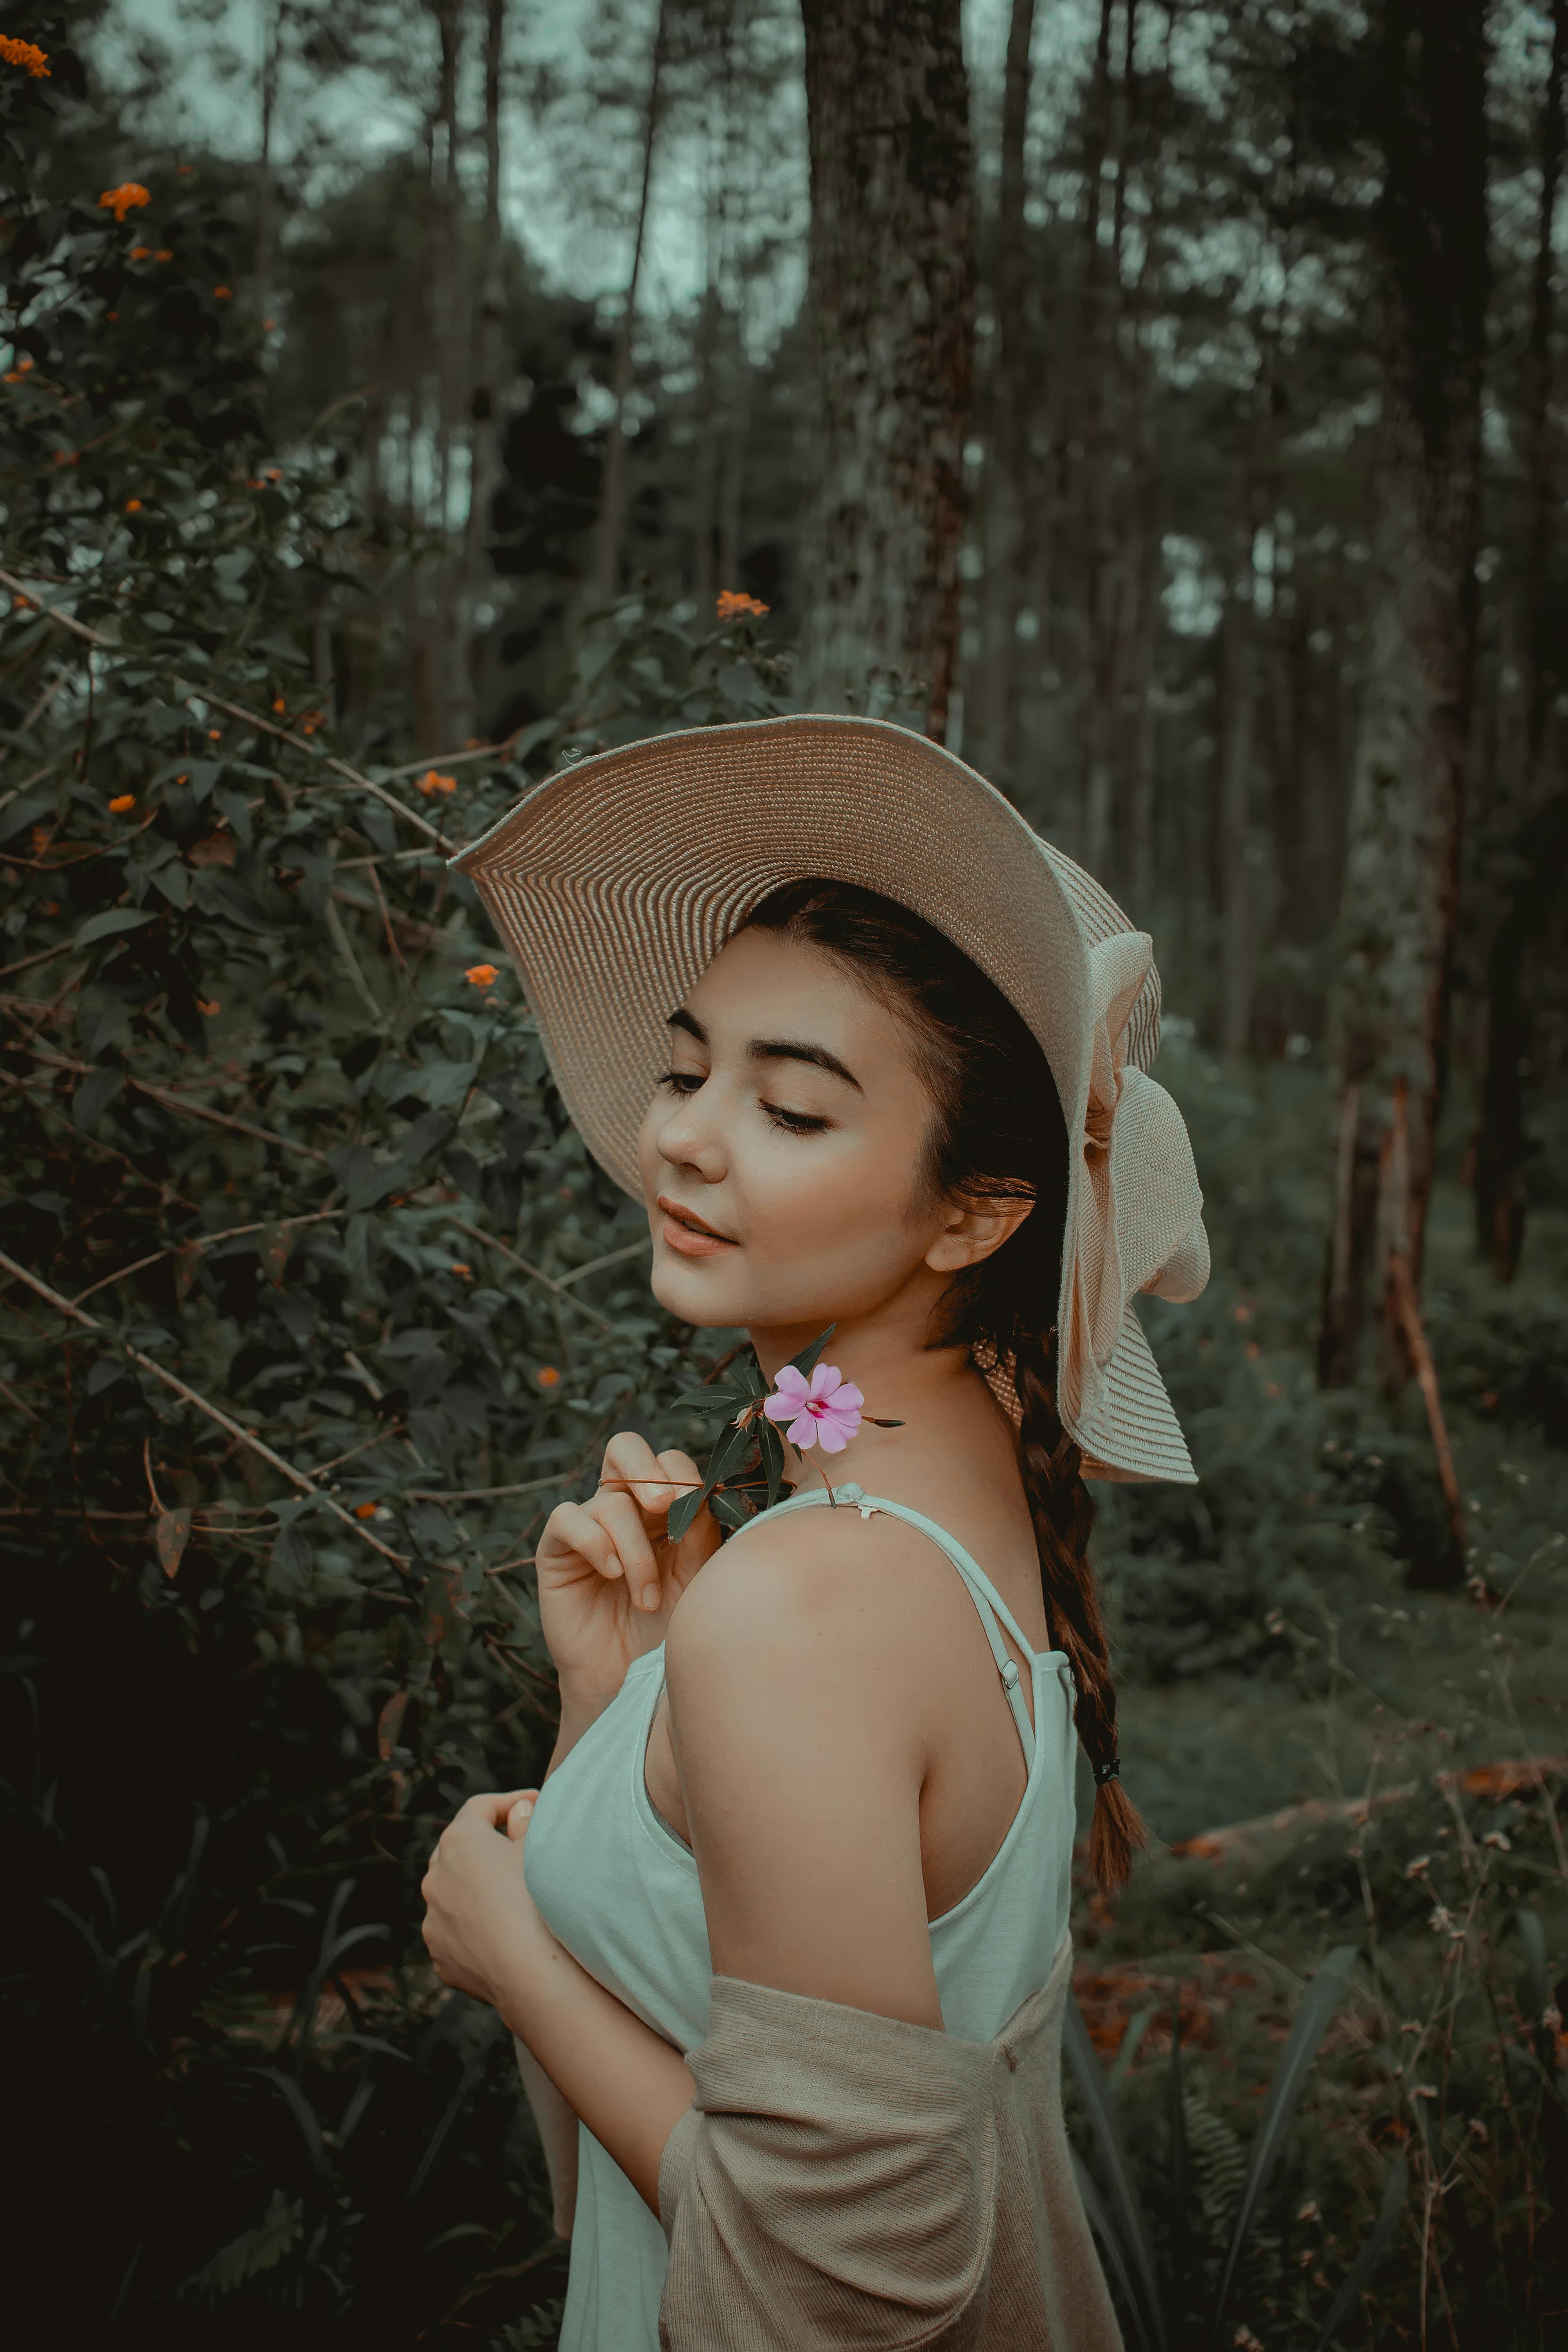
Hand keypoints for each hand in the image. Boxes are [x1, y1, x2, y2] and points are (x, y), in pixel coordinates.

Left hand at [420, 1787, 548, 2008]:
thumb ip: (525, 1822)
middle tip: (515, 1847)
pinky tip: (503, 1935)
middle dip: (485, 1845)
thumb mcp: (539, 1850)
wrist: (530, 1973)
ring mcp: (433, 1919)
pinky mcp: (439, 1955)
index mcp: (459, 1841)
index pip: (480, 1807)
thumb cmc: (538, 1902)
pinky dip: (474, 1928)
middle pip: (459, 1850)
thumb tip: (518, 1813)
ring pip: (453, 1894)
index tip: (535, 1803)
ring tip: (510, 1898)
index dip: (511, 1801)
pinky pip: (456, 1932)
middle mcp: (435, 1877)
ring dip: (476, 1890)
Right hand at [536, 1431, 720, 1711]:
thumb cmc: (672, 1628)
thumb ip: (700, 1528)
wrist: (633, 1681)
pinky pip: (567, 1518)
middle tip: (663, 1504)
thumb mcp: (698, 1575)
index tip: (698, 1506)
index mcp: (664, 1507)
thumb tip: (701, 1488)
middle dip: (647, 1469)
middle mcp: (625, 1509)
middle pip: (624, 1447)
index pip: (669, 1461)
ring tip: (646, 1598)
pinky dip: (595, 1543)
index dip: (684, 1474)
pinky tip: (612, 1575)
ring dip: (635, 1551)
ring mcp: (589, 1527)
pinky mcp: (557, 1550)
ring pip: (609, 1501)